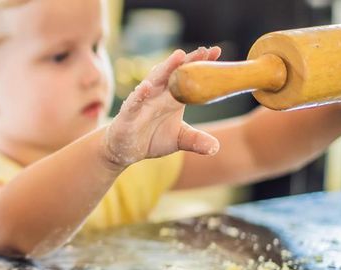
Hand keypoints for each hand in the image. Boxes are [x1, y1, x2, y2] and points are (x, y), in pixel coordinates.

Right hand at [103, 47, 222, 169]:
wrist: (123, 149)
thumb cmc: (151, 138)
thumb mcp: (178, 140)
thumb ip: (196, 140)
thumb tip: (216, 147)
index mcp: (172, 98)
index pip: (187, 78)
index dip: (199, 65)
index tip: (216, 51)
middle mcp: (158, 96)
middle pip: (173, 75)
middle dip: (187, 62)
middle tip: (203, 50)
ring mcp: (142, 103)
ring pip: (154, 82)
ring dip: (166, 69)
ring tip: (179, 55)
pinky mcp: (127, 116)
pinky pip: (133, 103)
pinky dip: (139, 95)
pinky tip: (146, 87)